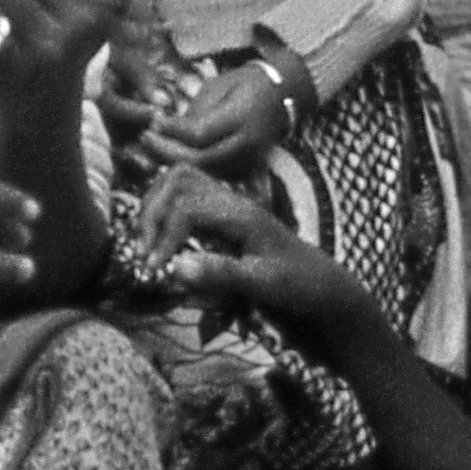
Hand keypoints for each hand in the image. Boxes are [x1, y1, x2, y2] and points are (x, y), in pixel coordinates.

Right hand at [144, 174, 367, 333]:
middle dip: (152, 213)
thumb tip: (175, 268)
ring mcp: (229, 206)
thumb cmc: (300, 287)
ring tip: (149, 243)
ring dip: (156, 206)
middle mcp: (232, 201)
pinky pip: (189, 196)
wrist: (325, 288)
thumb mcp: (265, 285)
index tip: (155, 270)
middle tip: (145, 252)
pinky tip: (166, 239)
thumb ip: (222, 274)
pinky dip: (168, 209)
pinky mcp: (226, 217)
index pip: (185, 208)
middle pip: (176, 181)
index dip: (163, 236)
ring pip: (180, 181)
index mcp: (241, 214)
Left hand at [147, 62, 297, 177]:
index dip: (171, 130)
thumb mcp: (217, 86)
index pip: (199, 134)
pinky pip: (215, 174)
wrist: (282, 95)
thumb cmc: (244, 84)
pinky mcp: (249, 168)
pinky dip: (192, 169)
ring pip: (206, 171)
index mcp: (242, 116)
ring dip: (176, 162)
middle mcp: (249, 142)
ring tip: (153, 147)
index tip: (152, 121)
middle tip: (146, 137)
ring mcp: (251, 159)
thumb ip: (194, 111)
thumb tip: (165, 128)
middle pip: (201, 159)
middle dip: (168, 151)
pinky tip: (172, 156)